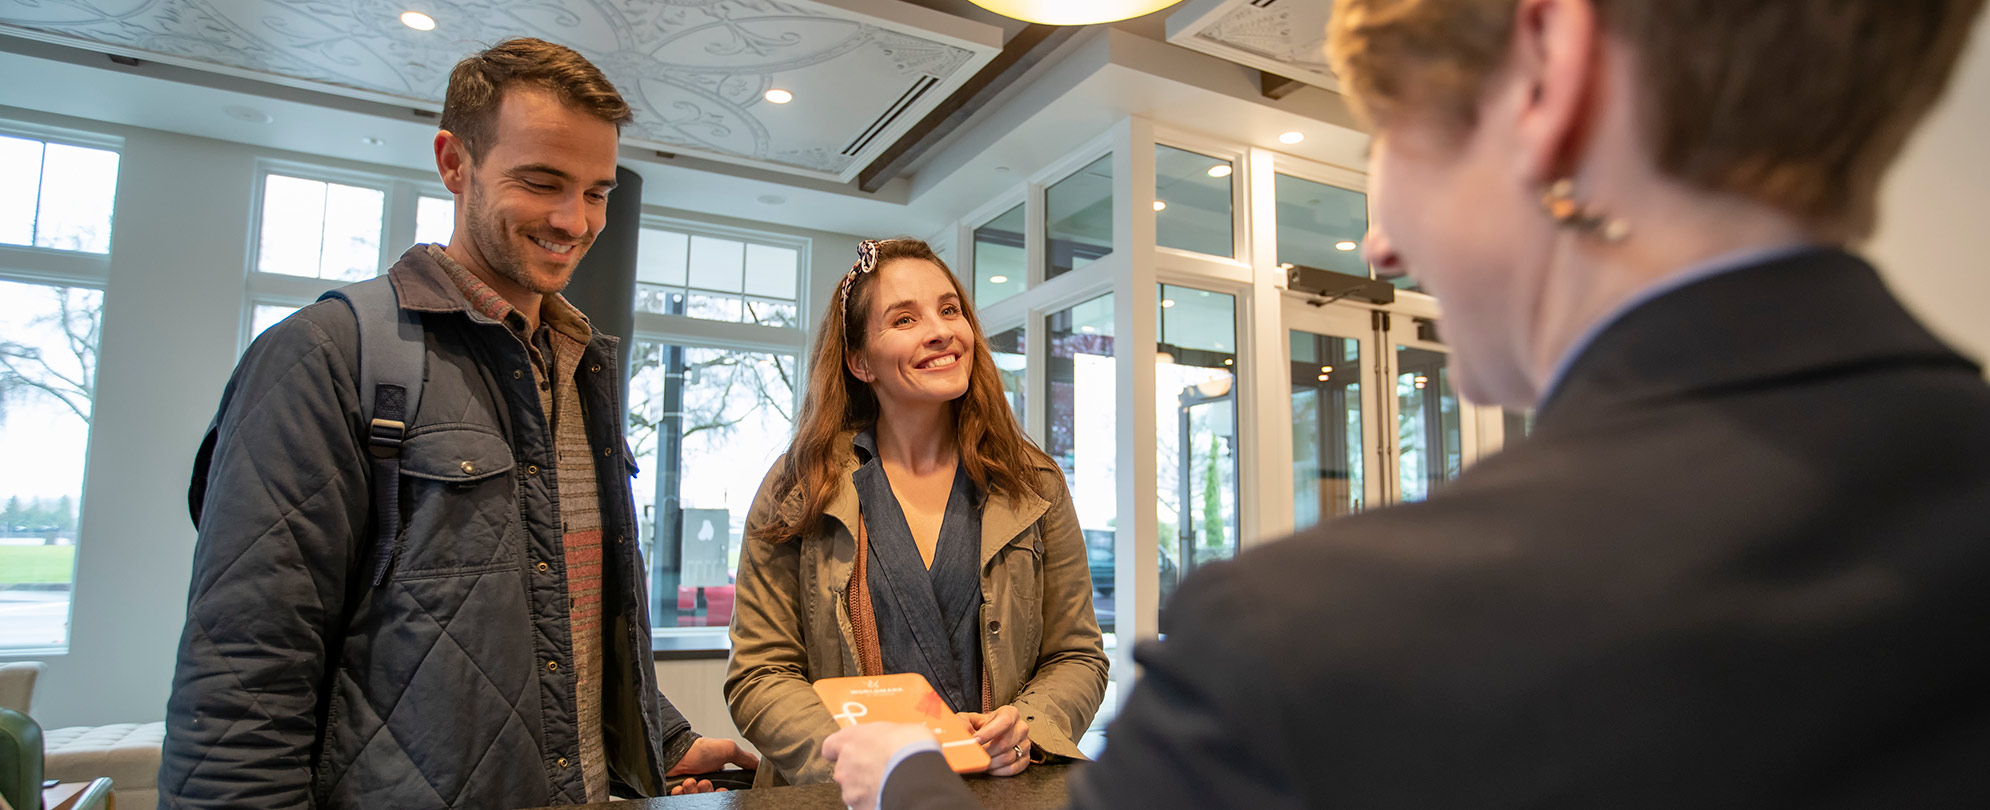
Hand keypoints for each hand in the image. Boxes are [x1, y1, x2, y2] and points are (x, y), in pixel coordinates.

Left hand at [666, 737, 759, 794]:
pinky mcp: (678, 793)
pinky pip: (680, 800)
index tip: (721, 788)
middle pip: (710, 798)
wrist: (676, 751)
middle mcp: (705, 785)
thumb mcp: (728, 749)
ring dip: (693, 791)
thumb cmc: (700, 749)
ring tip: (690, 781)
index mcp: (718, 778)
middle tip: (704, 782)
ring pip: (696, 800)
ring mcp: (691, 790)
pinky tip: (681, 785)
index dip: (722, 793)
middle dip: (707, 791)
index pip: (724, 794)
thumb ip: (746, 758)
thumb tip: (761, 765)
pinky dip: (680, 793)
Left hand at [823, 722, 938, 809]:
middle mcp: (843, 765)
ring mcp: (850, 789)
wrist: (915, 770)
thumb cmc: (907, 745)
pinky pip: (864, 804)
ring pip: (854, 790)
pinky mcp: (859, 807)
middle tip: (880, 769)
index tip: (852, 752)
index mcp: (848, 740)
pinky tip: (889, 793)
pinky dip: (874, 801)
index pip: (830, 747)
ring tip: (888, 783)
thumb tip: (889, 742)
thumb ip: (879, 738)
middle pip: (844, 771)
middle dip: (859, 772)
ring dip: (867, 788)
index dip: (841, 751)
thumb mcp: (893, 729)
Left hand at [960, 705, 1031, 776]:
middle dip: (986, 751)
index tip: (975, 741)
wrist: (984, 736)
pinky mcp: (1024, 759)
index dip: (989, 733)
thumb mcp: (966, 719)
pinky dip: (998, 771)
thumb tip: (961, 736)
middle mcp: (1020, 727)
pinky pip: (1013, 769)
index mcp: (1009, 713)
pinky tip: (989, 767)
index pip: (1004, 721)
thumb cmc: (977, 727)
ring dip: (990, 762)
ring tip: (980, 761)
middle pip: (1005, 743)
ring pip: (1008, 757)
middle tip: (974, 755)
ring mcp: (1024, 744)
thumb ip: (962, 724)